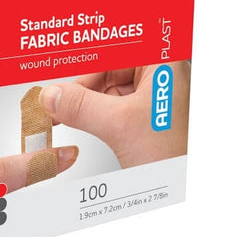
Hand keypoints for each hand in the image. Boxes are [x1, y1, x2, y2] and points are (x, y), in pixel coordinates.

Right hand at [39, 61, 190, 168]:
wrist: (184, 187)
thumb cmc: (177, 155)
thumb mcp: (120, 125)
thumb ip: (81, 106)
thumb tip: (52, 95)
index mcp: (164, 65)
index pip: (116, 49)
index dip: (86, 59)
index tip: (58, 64)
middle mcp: (158, 78)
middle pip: (108, 69)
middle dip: (81, 85)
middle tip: (57, 96)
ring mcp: (149, 99)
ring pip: (105, 89)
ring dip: (82, 101)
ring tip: (62, 110)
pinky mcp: (140, 118)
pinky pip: (108, 107)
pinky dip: (89, 113)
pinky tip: (75, 118)